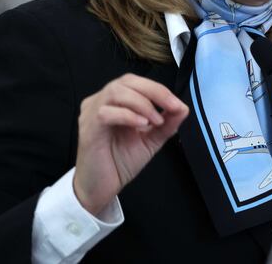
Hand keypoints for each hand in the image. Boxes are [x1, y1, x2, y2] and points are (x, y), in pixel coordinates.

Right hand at [72, 74, 188, 214]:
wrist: (100, 189)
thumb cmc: (119, 162)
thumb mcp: (150, 140)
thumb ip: (166, 124)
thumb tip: (183, 108)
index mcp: (115, 101)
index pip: (136, 82)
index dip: (158, 89)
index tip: (177, 105)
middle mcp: (100, 101)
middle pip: (127, 81)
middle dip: (154, 92)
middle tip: (172, 106)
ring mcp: (91, 113)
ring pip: (116, 92)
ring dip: (142, 103)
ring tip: (156, 121)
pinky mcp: (88, 128)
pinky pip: (106, 113)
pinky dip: (127, 115)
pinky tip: (141, 126)